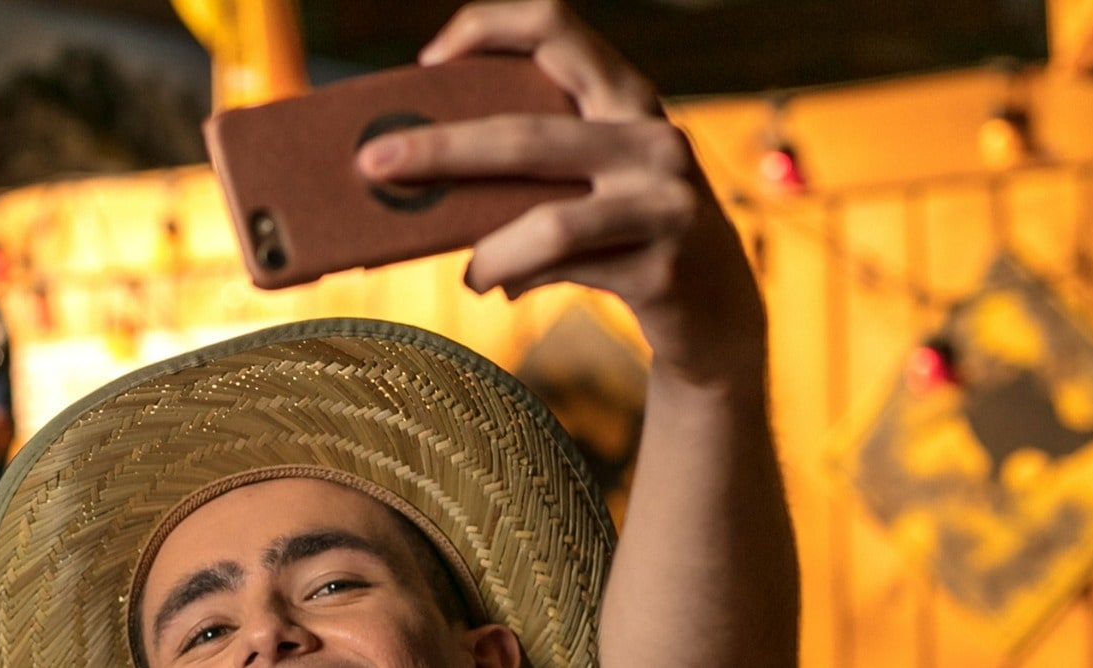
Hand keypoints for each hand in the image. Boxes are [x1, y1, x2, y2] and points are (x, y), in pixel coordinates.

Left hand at [358, 0, 764, 384]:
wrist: (718, 308)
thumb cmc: (624, 230)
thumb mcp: (589, 177)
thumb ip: (527, 164)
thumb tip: (408, 176)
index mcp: (625, 98)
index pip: (556, 26)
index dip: (485, 27)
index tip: (427, 61)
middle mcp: (652, 138)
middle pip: (524, 134)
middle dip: (439, 149)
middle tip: (374, 164)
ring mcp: (665, 202)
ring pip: (548, 220)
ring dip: (487, 250)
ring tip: (467, 271)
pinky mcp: (665, 266)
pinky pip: (567, 270)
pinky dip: (519, 277)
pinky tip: (498, 286)